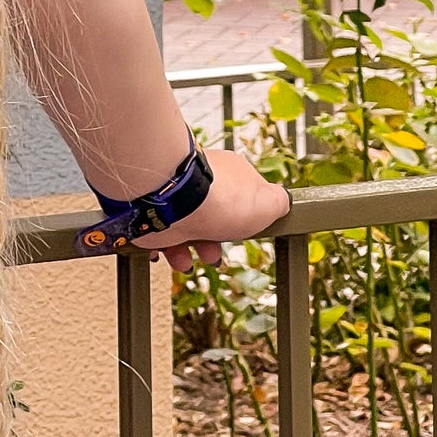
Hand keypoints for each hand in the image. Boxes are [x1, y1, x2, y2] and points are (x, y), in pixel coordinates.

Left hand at [133, 147, 287, 269]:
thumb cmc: (223, 200)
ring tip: (185, 261)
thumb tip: (282, 202)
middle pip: (210, 220)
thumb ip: (279, 203)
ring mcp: (175, 196)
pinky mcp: (153, 209)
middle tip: (211, 255)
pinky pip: (159, 233)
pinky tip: (169, 253)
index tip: (242, 235)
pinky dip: (165, 248)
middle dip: (212, 245)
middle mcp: (201, 184)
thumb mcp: (268, 203)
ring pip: (184, 231)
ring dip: (188, 253)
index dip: (242, 223)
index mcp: (230, 176)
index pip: (239, 201)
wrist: (174, 198)